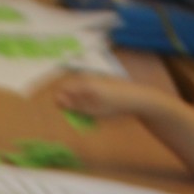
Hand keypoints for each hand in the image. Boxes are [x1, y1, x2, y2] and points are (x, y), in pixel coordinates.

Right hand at [52, 73, 169, 118]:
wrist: (136, 98)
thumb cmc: (114, 106)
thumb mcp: (93, 110)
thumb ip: (74, 105)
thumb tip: (57, 100)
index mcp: (82, 83)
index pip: (62, 89)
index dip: (61, 102)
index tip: (68, 113)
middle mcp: (87, 78)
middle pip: (71, 90)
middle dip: (73, 103)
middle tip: (82, 116)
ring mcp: (94, 79)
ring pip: (80, 92)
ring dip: (82, 103)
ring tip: (92, 113)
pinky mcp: (101, 82)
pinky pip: (89, 91)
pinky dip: (90, 100)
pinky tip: (99, 108)